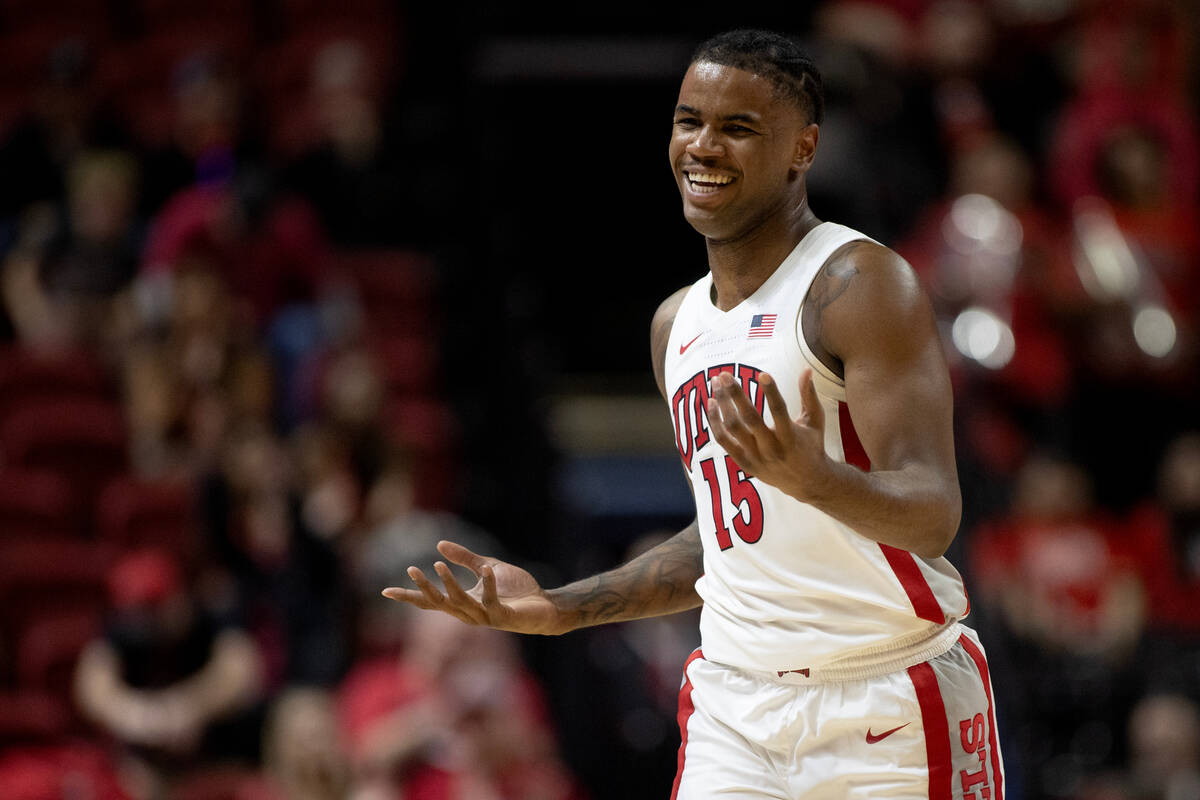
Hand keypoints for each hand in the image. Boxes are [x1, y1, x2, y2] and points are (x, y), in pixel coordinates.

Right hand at [382, 541, 561, 634]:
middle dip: (425, 587)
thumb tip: (439, 545)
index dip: (409, 596)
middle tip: (411, 569)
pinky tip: (486, 568)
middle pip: (440, 604)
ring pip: (460, 603)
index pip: (430, 602)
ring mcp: (486, 617)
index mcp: (463, 603)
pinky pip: (491, 601)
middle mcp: (470, 614)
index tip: (385, 591)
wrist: (544, 606)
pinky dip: (488, 584)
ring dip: (449, 583)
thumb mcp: (487, 568)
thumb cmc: (517, 590)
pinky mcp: (503, 616)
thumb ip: (465, 558)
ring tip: (438, 564)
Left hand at [707, 369, 830, 501]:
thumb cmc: (811, 445)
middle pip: (749, 419)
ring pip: (733, 428)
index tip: (762, 374)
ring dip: (722, 404)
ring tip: (716, 383)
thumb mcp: (815, 421)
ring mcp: (756, 457)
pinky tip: (711, 402)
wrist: (807, 483)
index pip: (779, 411)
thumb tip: (806, 369)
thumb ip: (809, 395)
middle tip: (725, 374)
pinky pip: (723, 440)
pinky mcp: (744, 463)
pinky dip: (715, 421)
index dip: (771, 392)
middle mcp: (772, 448)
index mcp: (791, 437)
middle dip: (735, 394)